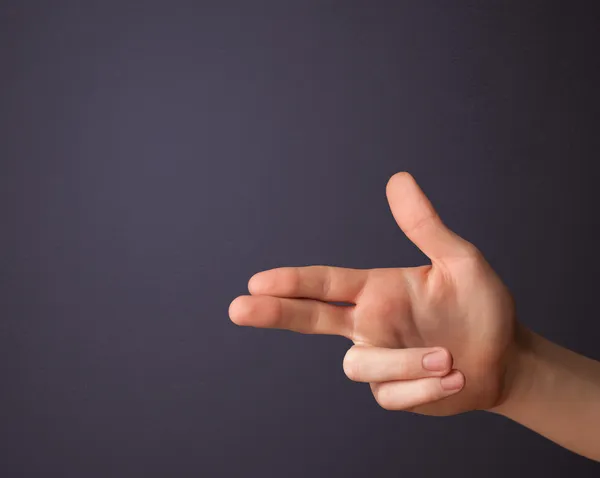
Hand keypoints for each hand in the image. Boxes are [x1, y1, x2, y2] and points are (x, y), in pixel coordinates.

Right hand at [229, 172, 516, 415]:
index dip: (291, 282)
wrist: (506, 359)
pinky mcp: (393, 393)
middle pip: (309, 319)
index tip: (256, 282)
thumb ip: (425, 226)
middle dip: (274, 313)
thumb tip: (398, 178)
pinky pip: (392, 395)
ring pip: (360, 367)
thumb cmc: (482, 306)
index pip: (324, 284)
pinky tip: (456, 378)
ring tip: (449, 359)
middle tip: (238, 308)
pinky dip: (424, 388)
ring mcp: (378, 360)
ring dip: (404, 363)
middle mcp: (369, 324)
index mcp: (377, 291)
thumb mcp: (459, 261)